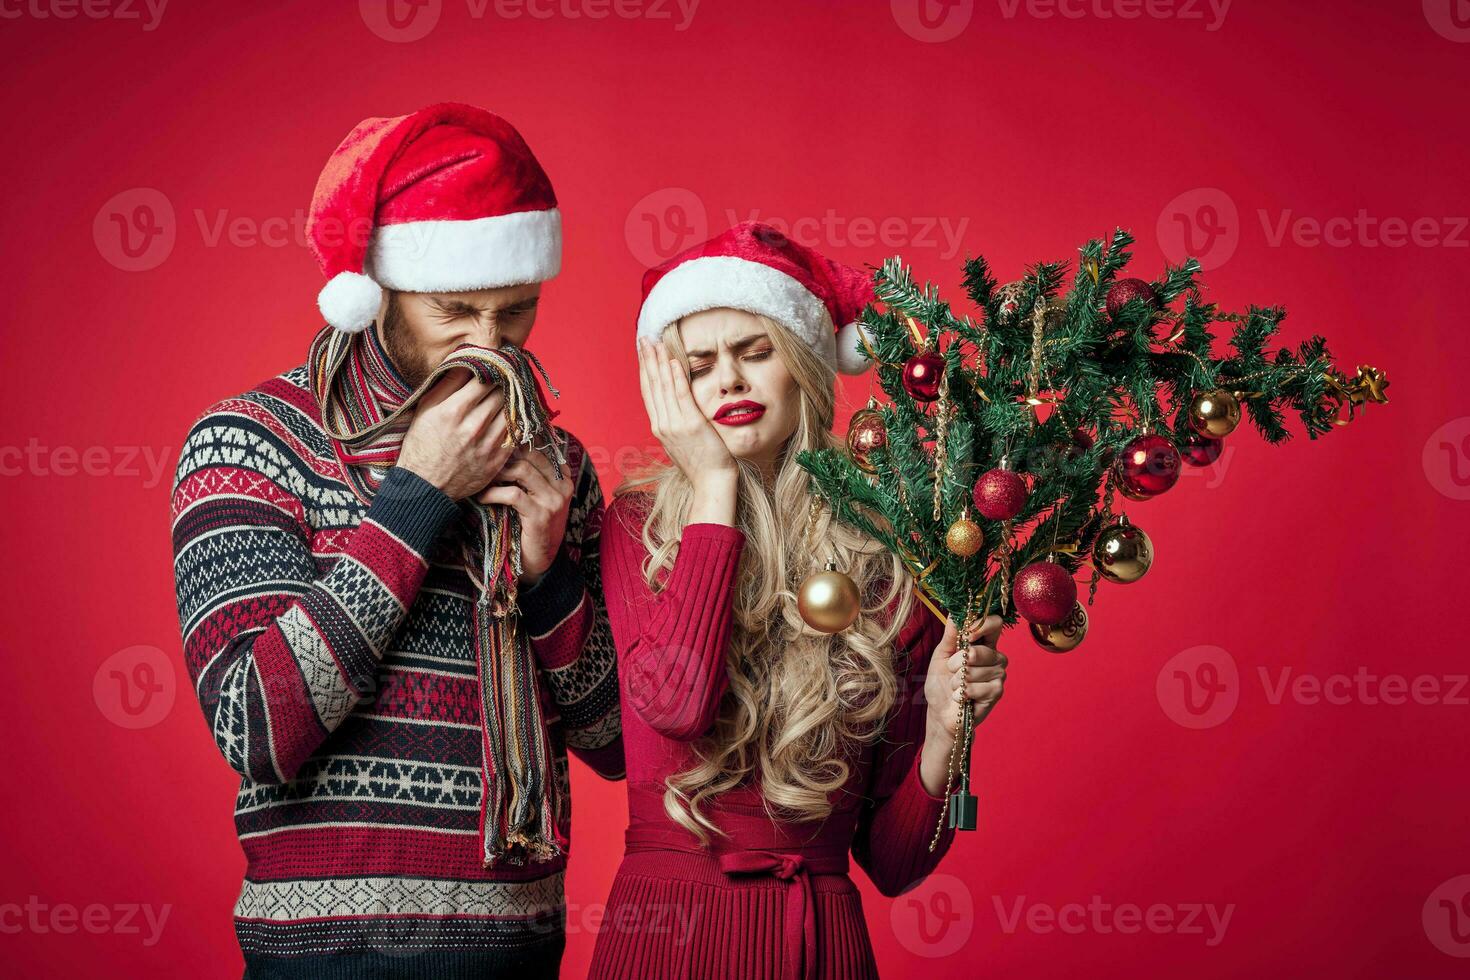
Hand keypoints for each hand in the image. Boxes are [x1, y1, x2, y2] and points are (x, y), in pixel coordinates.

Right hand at [397, 368, 512, 500]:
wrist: (426, 486)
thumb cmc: (422, 444)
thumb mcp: (425, 409)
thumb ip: (447, 384)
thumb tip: (467, 359)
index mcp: (453, 410)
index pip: (485, 378)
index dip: (494, 367)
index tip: (497, 362)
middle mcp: (473, 426)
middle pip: (502, 392)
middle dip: (506, 380)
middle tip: (509, 372)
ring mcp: (488, 444)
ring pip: (512, 410)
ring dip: (514, 398)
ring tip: (512, 390)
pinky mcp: (498, 459)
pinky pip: (516, 432)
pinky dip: (516, 420)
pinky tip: (512, 413)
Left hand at [475, 446, 574, 585]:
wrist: (538, 560)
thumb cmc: (532, 525)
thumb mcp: (536, 496)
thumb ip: (529, 474)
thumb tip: (503, 448)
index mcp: (564, 477)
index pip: (540, 448)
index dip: (515, 445)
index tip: (493, 450)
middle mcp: (563, 486)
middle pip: (530, 455)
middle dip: (503, 457)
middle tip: (484, 463)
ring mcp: (554, 500)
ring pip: (522, 471)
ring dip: (497, 473)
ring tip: (483, 479)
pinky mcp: (541, 515)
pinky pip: (513, 494)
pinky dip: (493, 493)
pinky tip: (482, 497)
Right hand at [637, 337, 735, 492]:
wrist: (711, 483)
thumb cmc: (702, 464)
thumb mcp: (681, 443)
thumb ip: (675, 424)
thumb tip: (674, 409)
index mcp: (659, 428)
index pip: (648, 392)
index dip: (645, 370)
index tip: (643, 352)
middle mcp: (663, 424)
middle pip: (652, 386)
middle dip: (647, 360)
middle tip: (644, 339)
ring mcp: (676, 425)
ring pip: (663, 387)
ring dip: (659, 362)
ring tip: (656, 343)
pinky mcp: (692, 425)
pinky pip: (681, 396)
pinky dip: (676, 378)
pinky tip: (673, 362)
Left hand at [918, 614, 1006, 795]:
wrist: (940, 713)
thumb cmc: (941, 684)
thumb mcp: (941, 656)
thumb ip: (950, 635)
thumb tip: (954, 612)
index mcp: (983, 643)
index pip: (994, 624)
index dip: (981, 625)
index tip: (967, 634)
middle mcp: (995, 657)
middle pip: (982, 649)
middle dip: (958, 662)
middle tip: (953, 671)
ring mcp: (998, 675)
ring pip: (977, 669)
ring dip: (958, 680)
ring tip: (956, 687)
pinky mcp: (997, 693)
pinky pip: (979, 687)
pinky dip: (964, 693)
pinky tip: (962, 699)